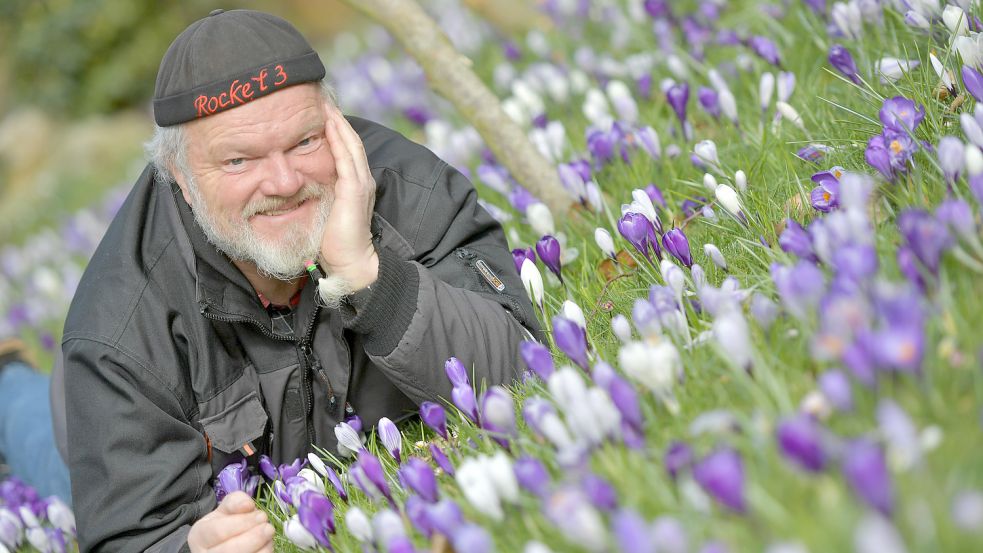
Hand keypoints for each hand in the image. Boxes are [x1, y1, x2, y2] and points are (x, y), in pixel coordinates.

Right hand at [187, 492, 273, 552]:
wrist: (223, 543)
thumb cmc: (226, 523)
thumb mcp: (226, 509)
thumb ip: (235, 502)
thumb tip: (247, 505)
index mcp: (199, 536)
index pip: (218, 531)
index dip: (242, 523)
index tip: (262, 515)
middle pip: (229, 550)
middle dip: (253, 538)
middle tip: (269, 528)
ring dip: (261, 548)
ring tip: (268, 536)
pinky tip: (266, 546)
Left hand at [320, 104, 378, 290]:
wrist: (351, 264)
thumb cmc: (334, 245)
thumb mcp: (323, 214)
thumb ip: (315, 198)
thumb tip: (292, 190)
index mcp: (354, 184)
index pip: (345, 150)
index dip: (335, 130)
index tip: (320, 113)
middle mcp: (360, 179)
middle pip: (350, 140)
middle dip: (337, 118)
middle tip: (321, 98)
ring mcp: (359, 183)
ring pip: (349, 143)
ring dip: (337, 121)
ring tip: (324, 102)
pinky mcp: (354, 189)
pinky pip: (345, 156)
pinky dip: (337, 137)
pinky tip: (328, 122)